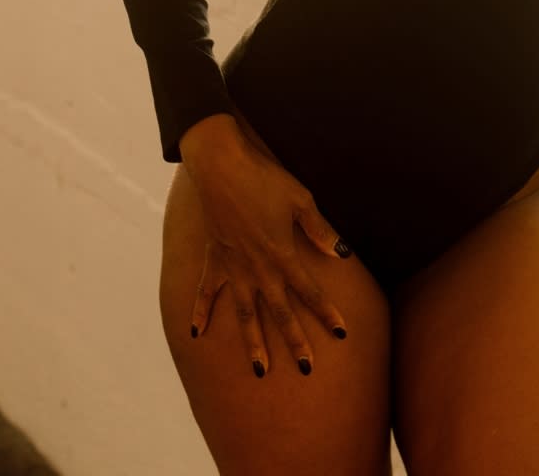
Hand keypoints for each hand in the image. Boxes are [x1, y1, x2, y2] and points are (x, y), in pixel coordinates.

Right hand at [178, 114, 353, 379]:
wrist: (222, 169)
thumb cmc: (265, 180)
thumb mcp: (302, 201)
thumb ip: (320, 231)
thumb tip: (341, 254)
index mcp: (282, 255)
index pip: (310, 291)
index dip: (327, 312)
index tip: (341, 333)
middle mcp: (258, 269)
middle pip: (280, 313)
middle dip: (295, 341)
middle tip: (306, 369)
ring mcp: (233, 269)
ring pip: (245, 314)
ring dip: (254, 342)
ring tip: (261, 370)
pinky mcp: (213, 261)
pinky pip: (206, 293)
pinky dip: (201, 313)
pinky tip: (196, 334)